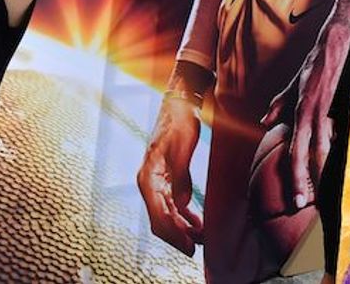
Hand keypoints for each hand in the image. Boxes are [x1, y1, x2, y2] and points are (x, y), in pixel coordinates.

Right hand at [136, 98, 202, 255]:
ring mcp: (156, 182)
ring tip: (202, 237)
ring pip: (166, 214)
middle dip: (179, 236)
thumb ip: (181, 177)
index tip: (190, 246)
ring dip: (182, 227)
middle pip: (161, 218)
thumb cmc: (179, 120)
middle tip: (199, 247)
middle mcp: (148, 182)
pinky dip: (184, 216)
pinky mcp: (166, 179)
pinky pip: (172, 204)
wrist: (179, 103)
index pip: (158, 215)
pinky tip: (196, 223)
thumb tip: (182, 205)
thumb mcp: (182, 146)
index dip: (174, 234)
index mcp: (148, 177)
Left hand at [260, 27, 347, 211]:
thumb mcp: (292, 87)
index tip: (295, 197)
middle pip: (305, 155)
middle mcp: (309, 115)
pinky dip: (334, 150)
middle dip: (304, 181)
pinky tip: (336, 166)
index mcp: (297, 113)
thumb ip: (279, 106)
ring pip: (322, 148)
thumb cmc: (314, 67)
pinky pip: (335, 133)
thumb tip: (265, 122)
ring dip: (321, 172)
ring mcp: (325, 111)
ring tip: (320, 194)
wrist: (333, 46)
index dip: (293, 176)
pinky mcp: (338, 105)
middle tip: (302, 203)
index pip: (293, 151)